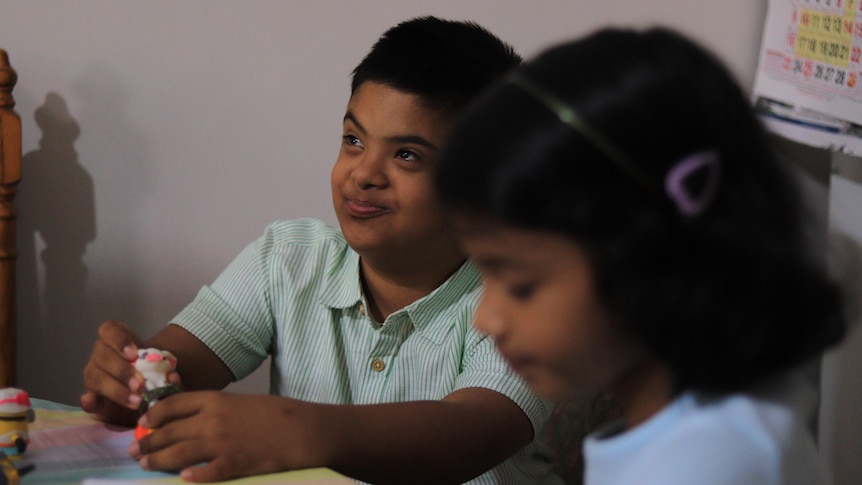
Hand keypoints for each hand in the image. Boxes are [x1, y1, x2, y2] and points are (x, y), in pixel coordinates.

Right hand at [81, 321, 178, 424]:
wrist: (146, 390)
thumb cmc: (153, 371)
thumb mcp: (161, 367)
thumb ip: (167, 370)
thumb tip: (172, 377)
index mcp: (115, 339)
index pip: (110, 330)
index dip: (120, 340)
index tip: (134, 354)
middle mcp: (101, 354)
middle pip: (103, 356)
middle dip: (122, 371)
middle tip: (140, 385)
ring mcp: (93, 375)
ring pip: (95, 377)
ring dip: (115, 390)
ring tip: (135, 401)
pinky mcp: (92, 397)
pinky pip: (86, 399)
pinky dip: (89, 401)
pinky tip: (93, 403)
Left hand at [130, 392, 326, 481]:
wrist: (301, 429)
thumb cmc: (273, 414)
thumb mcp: (240, 403)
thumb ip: (214, 410)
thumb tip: (188, 422)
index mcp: (215, 400)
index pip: (173, 404)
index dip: (153, 414)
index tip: (142, 422)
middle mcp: (212, 420)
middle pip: (169, 431)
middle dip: (147, 441)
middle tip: (133, 450)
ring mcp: (222, 443)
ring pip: (178, 453)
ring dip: (157, 460)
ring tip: (144, 465)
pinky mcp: (234, 464)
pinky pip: (205, 473)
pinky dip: (190, 476)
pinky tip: (181, 479)